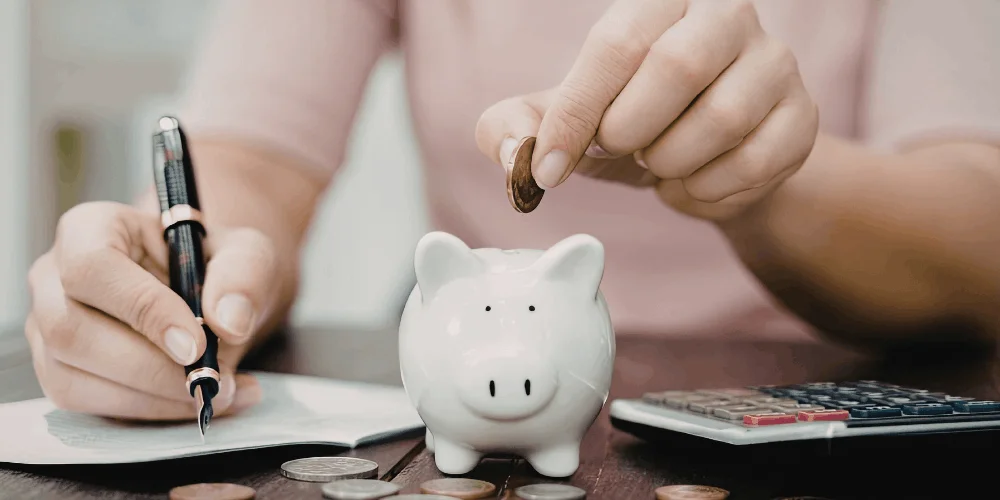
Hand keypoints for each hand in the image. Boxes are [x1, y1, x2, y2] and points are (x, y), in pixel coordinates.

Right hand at [25, 201, 279, 419]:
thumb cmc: (218, 266)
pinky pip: (91, 407)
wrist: (209, 296)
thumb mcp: (248, 254)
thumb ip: (243, 277)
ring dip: (153, 400)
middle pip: (72, 332)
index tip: (196, 344)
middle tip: (215, 381)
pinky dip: (151, 413)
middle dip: (149, 369)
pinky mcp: (58, 372)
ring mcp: (46, 328)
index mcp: (90, 228)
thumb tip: (229, 324)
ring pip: (73, 380)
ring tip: (222, 393)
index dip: (142, 310)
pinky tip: (202, 402)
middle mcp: (53, 277)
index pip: (94, 268)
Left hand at [477, 0, 818, 219]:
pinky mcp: (803, 116)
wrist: (703, 161)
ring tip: (657, 163)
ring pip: (723, 117)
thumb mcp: (566, 121)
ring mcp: (775, 62)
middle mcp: (727, 13)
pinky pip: (755, 162)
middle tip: (617, 151)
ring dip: (670, 163)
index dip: (576, 113)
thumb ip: (519, 125)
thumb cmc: (628, 125)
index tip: (549, 168)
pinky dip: (708, 190)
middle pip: (679, 65)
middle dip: (630, 130)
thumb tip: (511, 150)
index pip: (616, 43)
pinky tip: (693, 182)